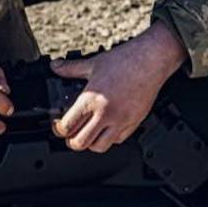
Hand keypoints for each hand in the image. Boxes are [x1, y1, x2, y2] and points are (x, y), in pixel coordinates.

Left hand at [51, 22, 185, 152]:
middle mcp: (105, 113)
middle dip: (71, 141)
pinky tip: (106, 128)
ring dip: (90, 143)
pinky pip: (118, 140)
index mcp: (91, 99)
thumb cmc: (125, 60)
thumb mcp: (93, 63)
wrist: (151, 60)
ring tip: (88, 134)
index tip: (59, 126)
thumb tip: (56, 66)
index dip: (58, 129)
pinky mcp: (134, 122)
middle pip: (80, 143)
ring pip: (100, 147)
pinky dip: (110, 138)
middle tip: (70, 134)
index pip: (67, 126)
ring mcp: (121, 120)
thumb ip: (71, 68)